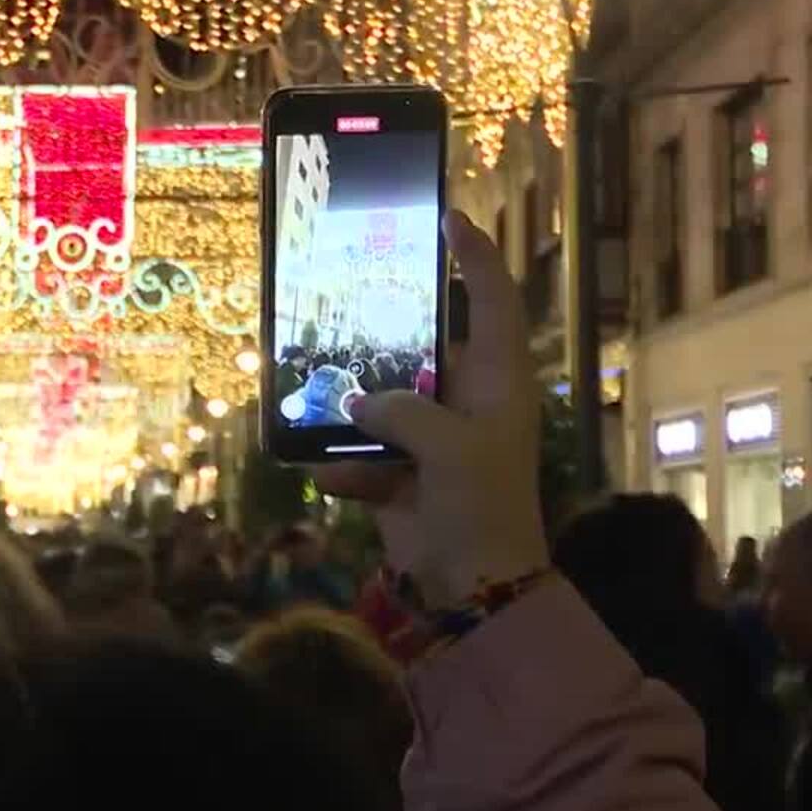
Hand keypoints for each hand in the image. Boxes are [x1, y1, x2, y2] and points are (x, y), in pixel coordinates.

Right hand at [309, 211, 547, 610]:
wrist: (471, 591)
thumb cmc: (481, 508)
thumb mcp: (450, 449)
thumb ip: (404, 409)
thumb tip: (362, 400)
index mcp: (498, 384)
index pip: (495, 303)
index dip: (476, 259)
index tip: (448, 219)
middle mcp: (466, 402)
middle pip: (425, 347)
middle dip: (385, 333)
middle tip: (345, 297)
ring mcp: (431, 439)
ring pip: (382, 401)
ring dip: (350, 406)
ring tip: (313, 390)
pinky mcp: (400, 475)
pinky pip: (360, 455)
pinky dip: (344, 469)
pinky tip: (333, 478)